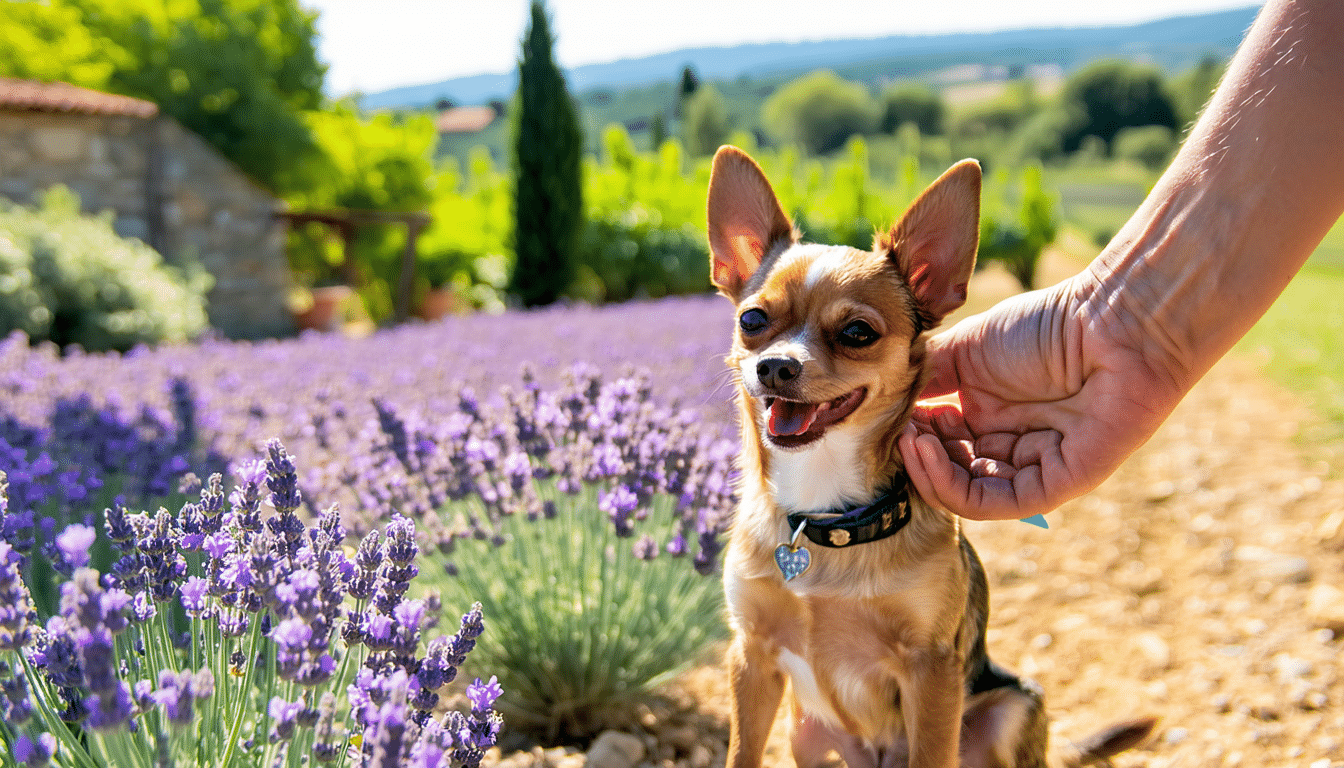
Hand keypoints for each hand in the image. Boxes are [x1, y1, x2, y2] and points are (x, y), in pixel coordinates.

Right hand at [898, 274, 1186, 520]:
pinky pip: (996, 503)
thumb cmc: (1045, 325)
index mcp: (990, 414)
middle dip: (914, 456)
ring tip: (908, 440)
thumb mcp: (967, 347)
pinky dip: (953, 485)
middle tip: (893, 432)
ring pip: (966, 493)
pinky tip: (929, 450)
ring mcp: (1033, 467)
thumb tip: (882, 400)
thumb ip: (925, 377)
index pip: (938, 443)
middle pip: (948, 472)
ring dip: (928, 472)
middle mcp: (1009, 444)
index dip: (908, 434)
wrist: (1111, 322)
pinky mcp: (1056, 484)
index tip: (880, 415)